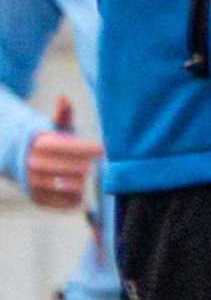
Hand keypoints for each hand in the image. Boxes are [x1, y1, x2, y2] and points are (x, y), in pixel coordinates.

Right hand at [23, 95, 99, 211]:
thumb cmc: (48, 141)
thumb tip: (64, 97)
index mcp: (41, 144)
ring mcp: (35, 183)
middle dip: (87, 166)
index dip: (90, 149)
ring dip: (83, 181)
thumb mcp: (53, 126)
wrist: (19, 161)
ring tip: (81, 175)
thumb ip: (63, 114)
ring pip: (74, 186)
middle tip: (89, 164)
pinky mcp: (38, 199)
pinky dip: (77, 198)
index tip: (102, 150)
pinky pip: (67, 203)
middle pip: (77, 169)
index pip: (72, 148)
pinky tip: (78, 191)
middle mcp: (35, 164)